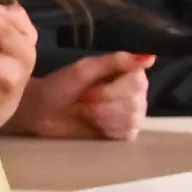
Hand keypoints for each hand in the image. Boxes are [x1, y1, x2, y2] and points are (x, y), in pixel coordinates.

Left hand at [8, 46, 147, 141]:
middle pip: (135, 102)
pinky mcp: (123, 133)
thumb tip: (150, 58)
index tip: (89, 91)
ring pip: (131, 119)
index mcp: (128, 72)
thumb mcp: (85, 69)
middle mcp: (135, 92)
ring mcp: (131, 114)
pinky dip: (106, 129)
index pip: (138, 82)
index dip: (112, 91)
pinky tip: (93, 124)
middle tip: (83, 102)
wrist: (41, 112)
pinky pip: (127, 133)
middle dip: (103, 106)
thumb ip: (116, 61)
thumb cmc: (60, 86)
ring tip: (85, 111)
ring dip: (101, 117)